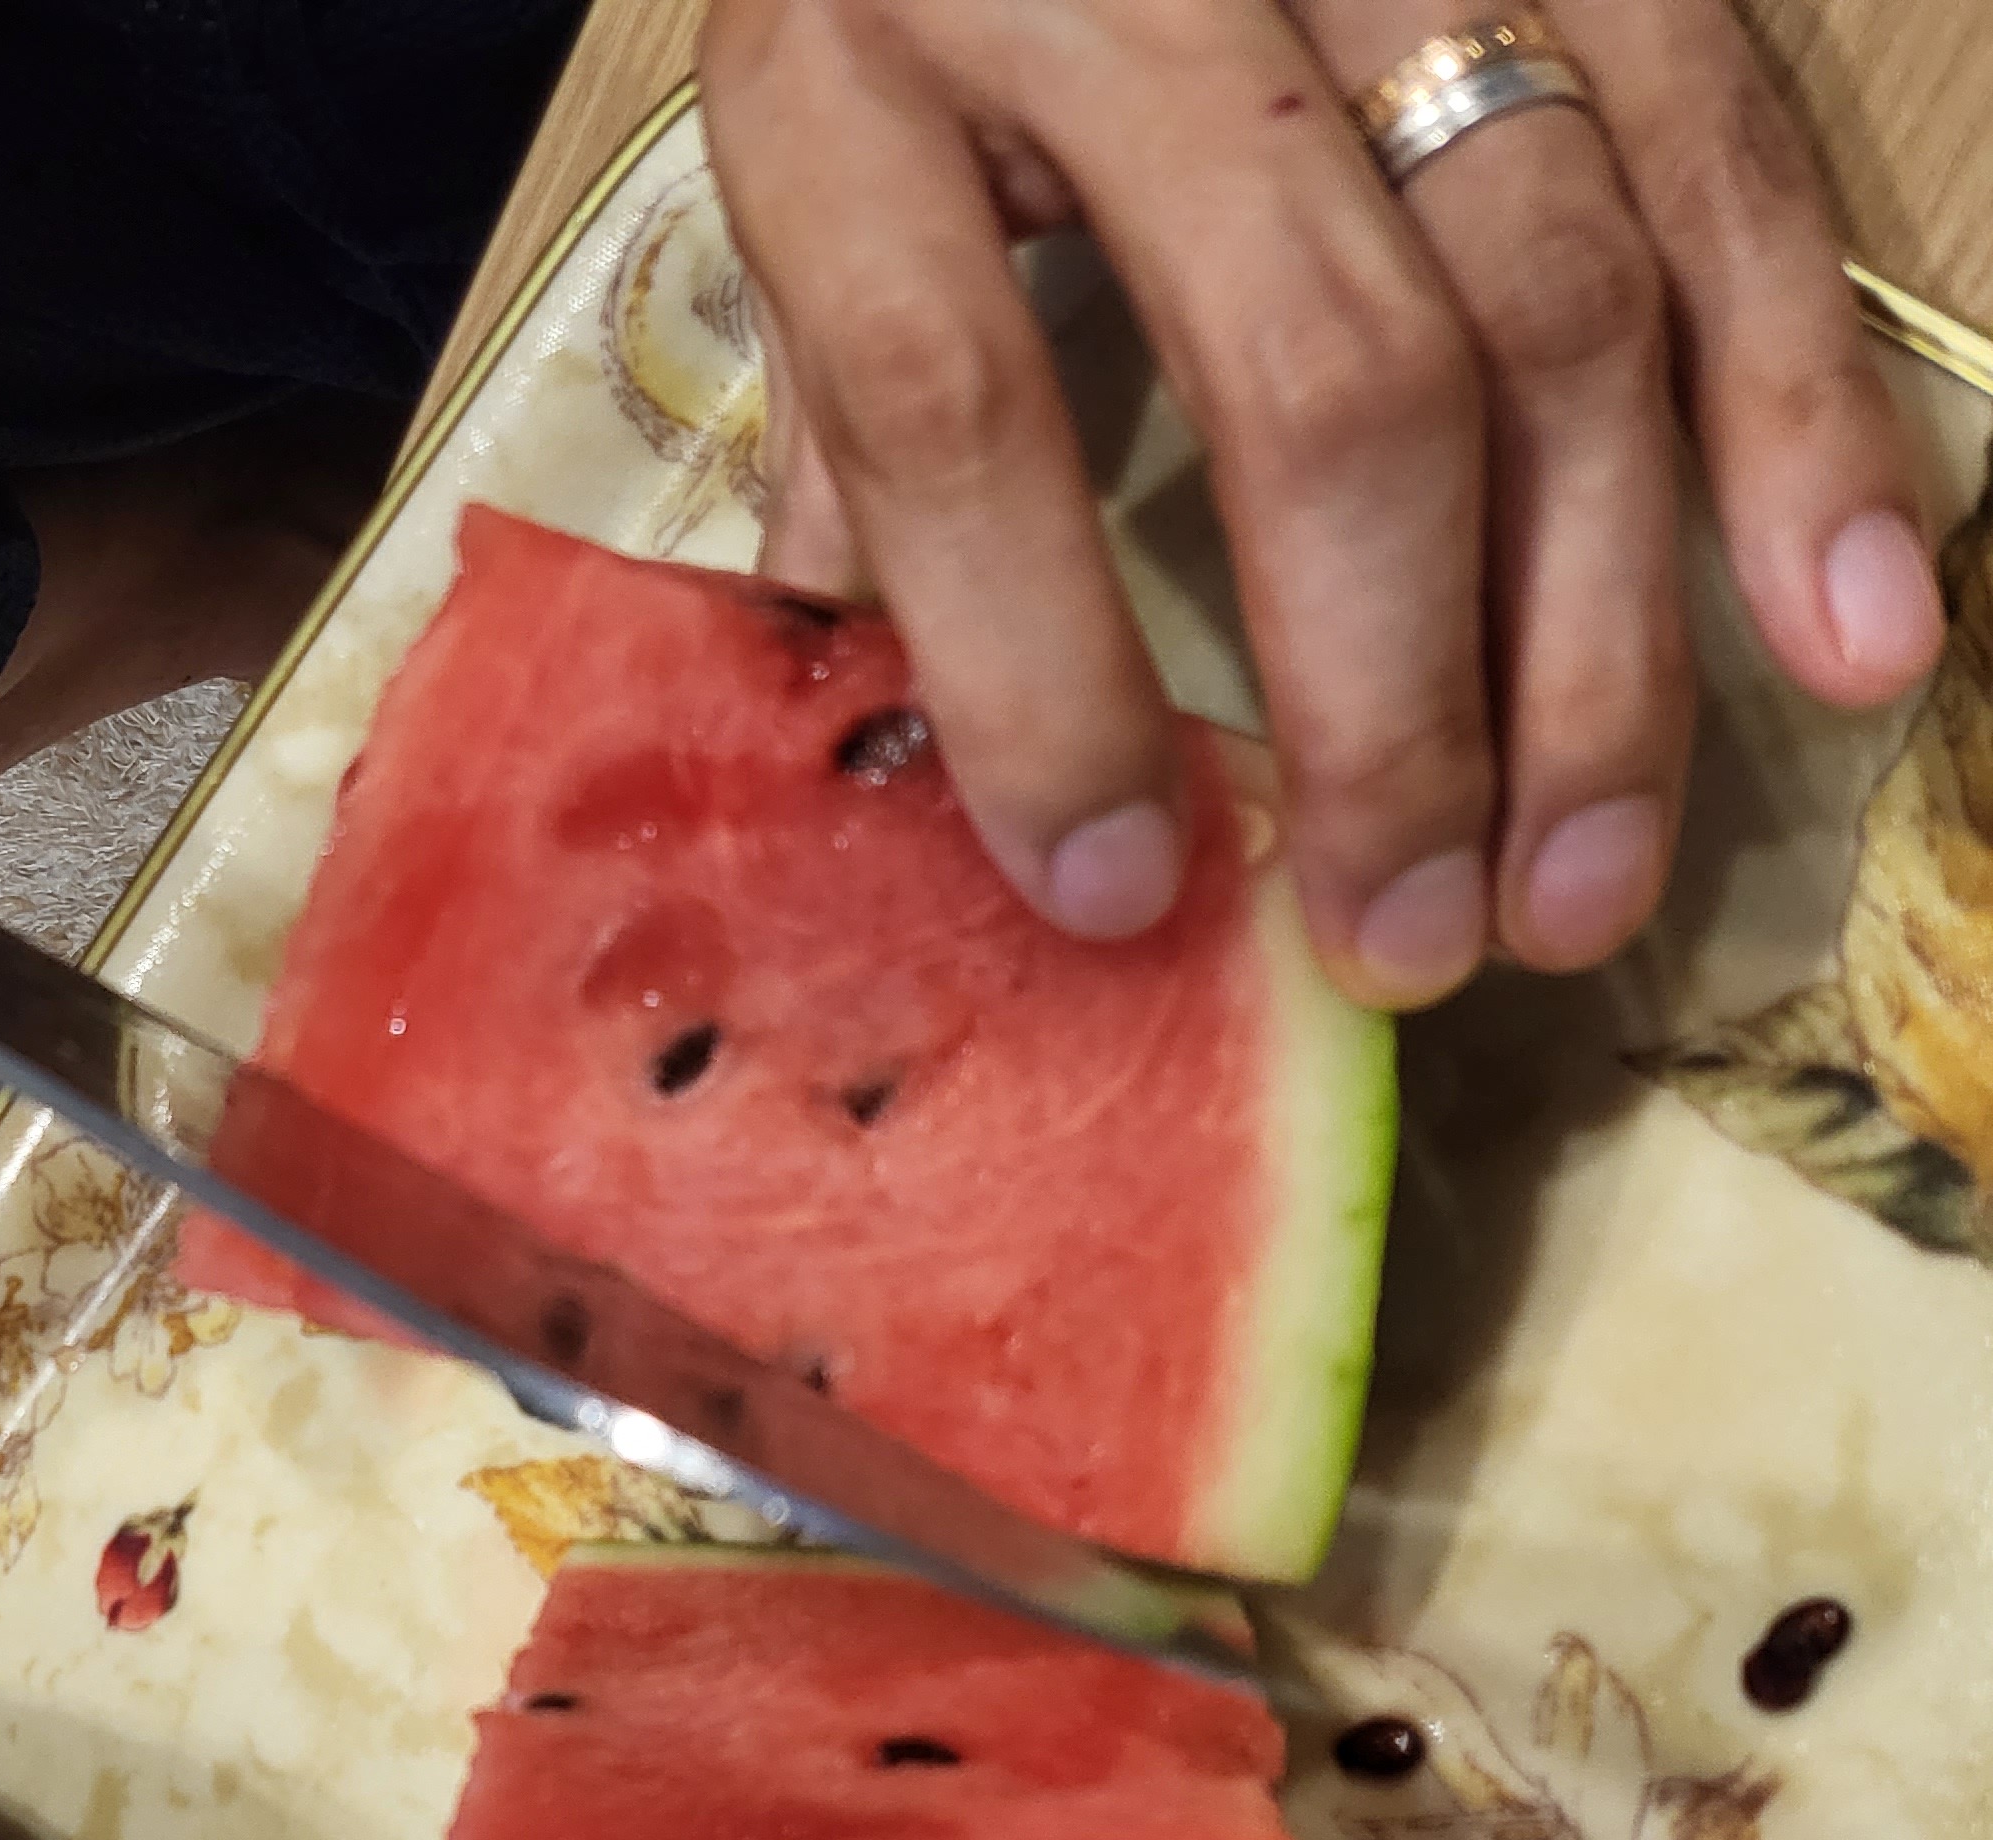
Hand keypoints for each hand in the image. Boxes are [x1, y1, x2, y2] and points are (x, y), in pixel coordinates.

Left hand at [701, 0, 1943, 1003]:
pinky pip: (1734, 161)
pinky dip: (1799, 416)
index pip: (956, 399)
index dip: (1041, 671)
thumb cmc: (912, 15)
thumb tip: (895, 772)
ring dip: (1601, 631)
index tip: (1118, 889)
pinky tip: (1842, 636)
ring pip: (1561, 294)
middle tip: (1415, 937)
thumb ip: (843, 452)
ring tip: (1586, 881)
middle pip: (1326, 369)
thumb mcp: (808, 197)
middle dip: (1396, 700)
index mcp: (860, 70)